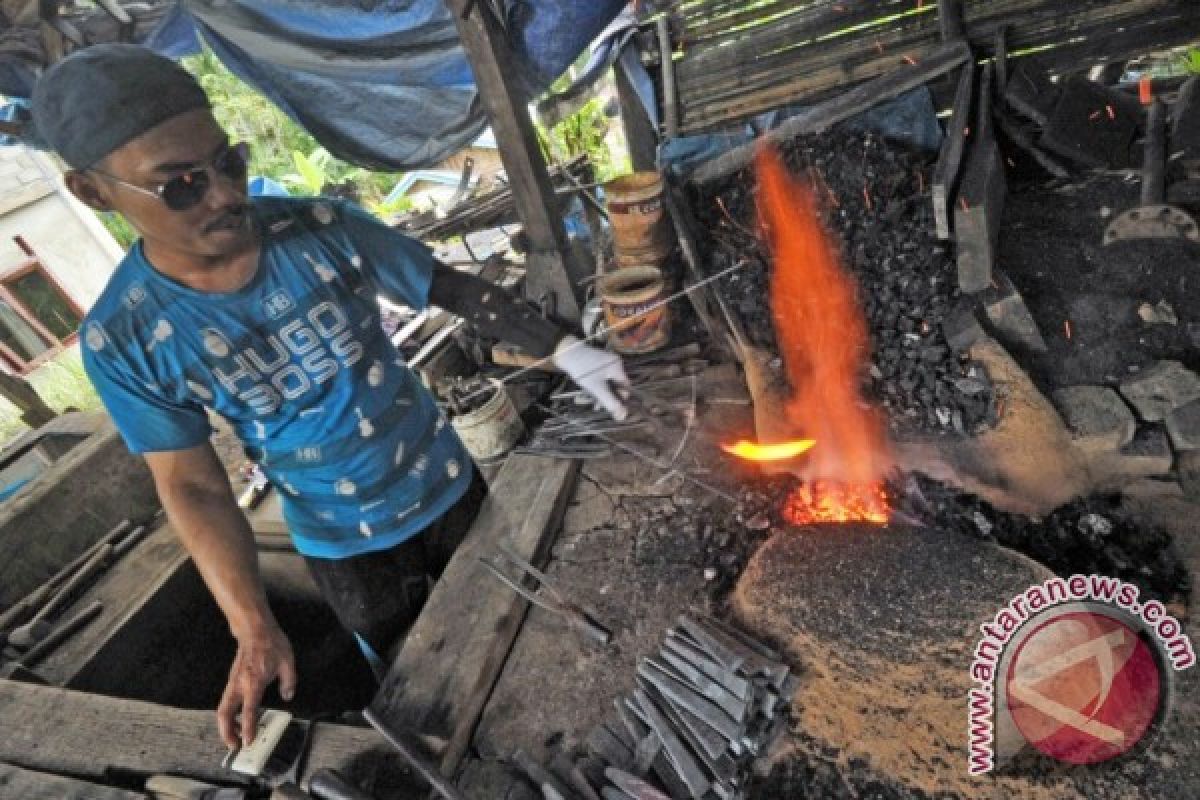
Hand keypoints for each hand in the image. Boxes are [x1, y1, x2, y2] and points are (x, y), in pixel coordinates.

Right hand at [217, 622, 297, 747]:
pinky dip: (229, 714)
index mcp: (254, 682)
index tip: (247, 742)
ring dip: (226, 725)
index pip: (249, 711)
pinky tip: (240, 718)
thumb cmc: (271, 644)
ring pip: (223, 709)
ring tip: (237, 736)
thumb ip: (289, 682)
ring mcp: (233, 683)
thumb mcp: (288, 662)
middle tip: (235, 746)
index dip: (248, 728)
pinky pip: (226, 701)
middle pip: (224, 714)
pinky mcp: (232, 681)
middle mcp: (239, 685)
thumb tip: (287, 696)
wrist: (255, 630)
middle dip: (226, 733)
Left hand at [552, 335, 629, 419]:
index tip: (614, 408)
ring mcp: (606, 362)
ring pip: (609, 382)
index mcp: (618, 367)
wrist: (565, 353)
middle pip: (617, 384)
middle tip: (601, 407)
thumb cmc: (583, 370)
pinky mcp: (597, 363)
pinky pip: (602, 377)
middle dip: (610, 396)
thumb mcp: (597, 388)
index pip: (626, 386)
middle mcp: (614, 363)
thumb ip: (610, 402)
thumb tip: (623, 415)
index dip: (621, 398)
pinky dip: (598, 386)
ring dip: (603, 393)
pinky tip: (591, 393)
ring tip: (595, 404)